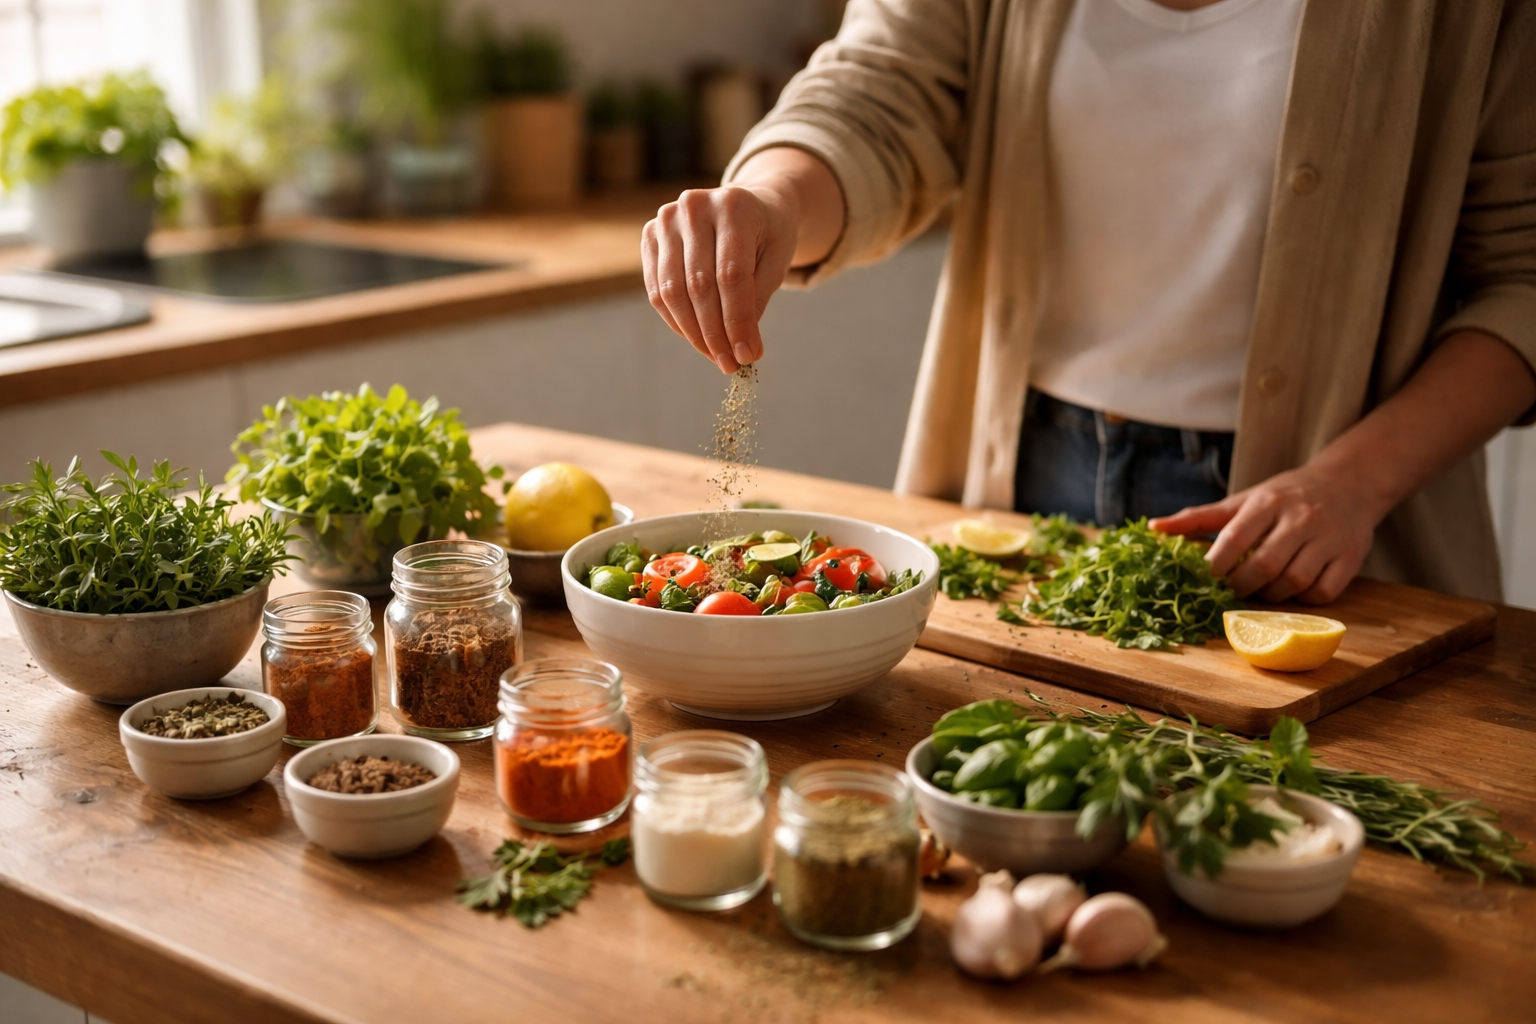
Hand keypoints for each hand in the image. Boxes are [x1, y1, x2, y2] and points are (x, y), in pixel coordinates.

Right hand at [641, 184, 796, 374]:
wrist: (746, 203)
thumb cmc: (767, 233)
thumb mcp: (776, 260)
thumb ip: (758, 298)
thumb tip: (745, 348)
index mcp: (733, 206)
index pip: (730, 276)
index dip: (737, 321)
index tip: (747, 355)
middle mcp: (694, 206)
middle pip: (699, 286)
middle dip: (715, 333)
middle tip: (730, 363)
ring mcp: (666, 219)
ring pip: (673, 291)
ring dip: (693, 332)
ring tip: (715, 355)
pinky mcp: (650, 235)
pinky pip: (657, 288)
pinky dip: (676, 319)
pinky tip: (696, 337)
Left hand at [1150, 464, 1382, 603]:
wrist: (1350, 483)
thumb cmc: (1285, 495)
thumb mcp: (1244, 499)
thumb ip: (1200, 517)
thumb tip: (1153, 528)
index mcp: (1267, 502)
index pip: (1234, 539)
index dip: (1214, 567)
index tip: (1201, 583)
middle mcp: (1300, 518)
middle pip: (1263, 566)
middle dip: (1240, 587)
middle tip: (1229, 593)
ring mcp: (1329, 538)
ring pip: (1294, 582)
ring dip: (1271, 595)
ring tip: (1260, 590)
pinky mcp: (1352, 557)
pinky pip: (1324, 592)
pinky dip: (1304, 599)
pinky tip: (1293, 591)